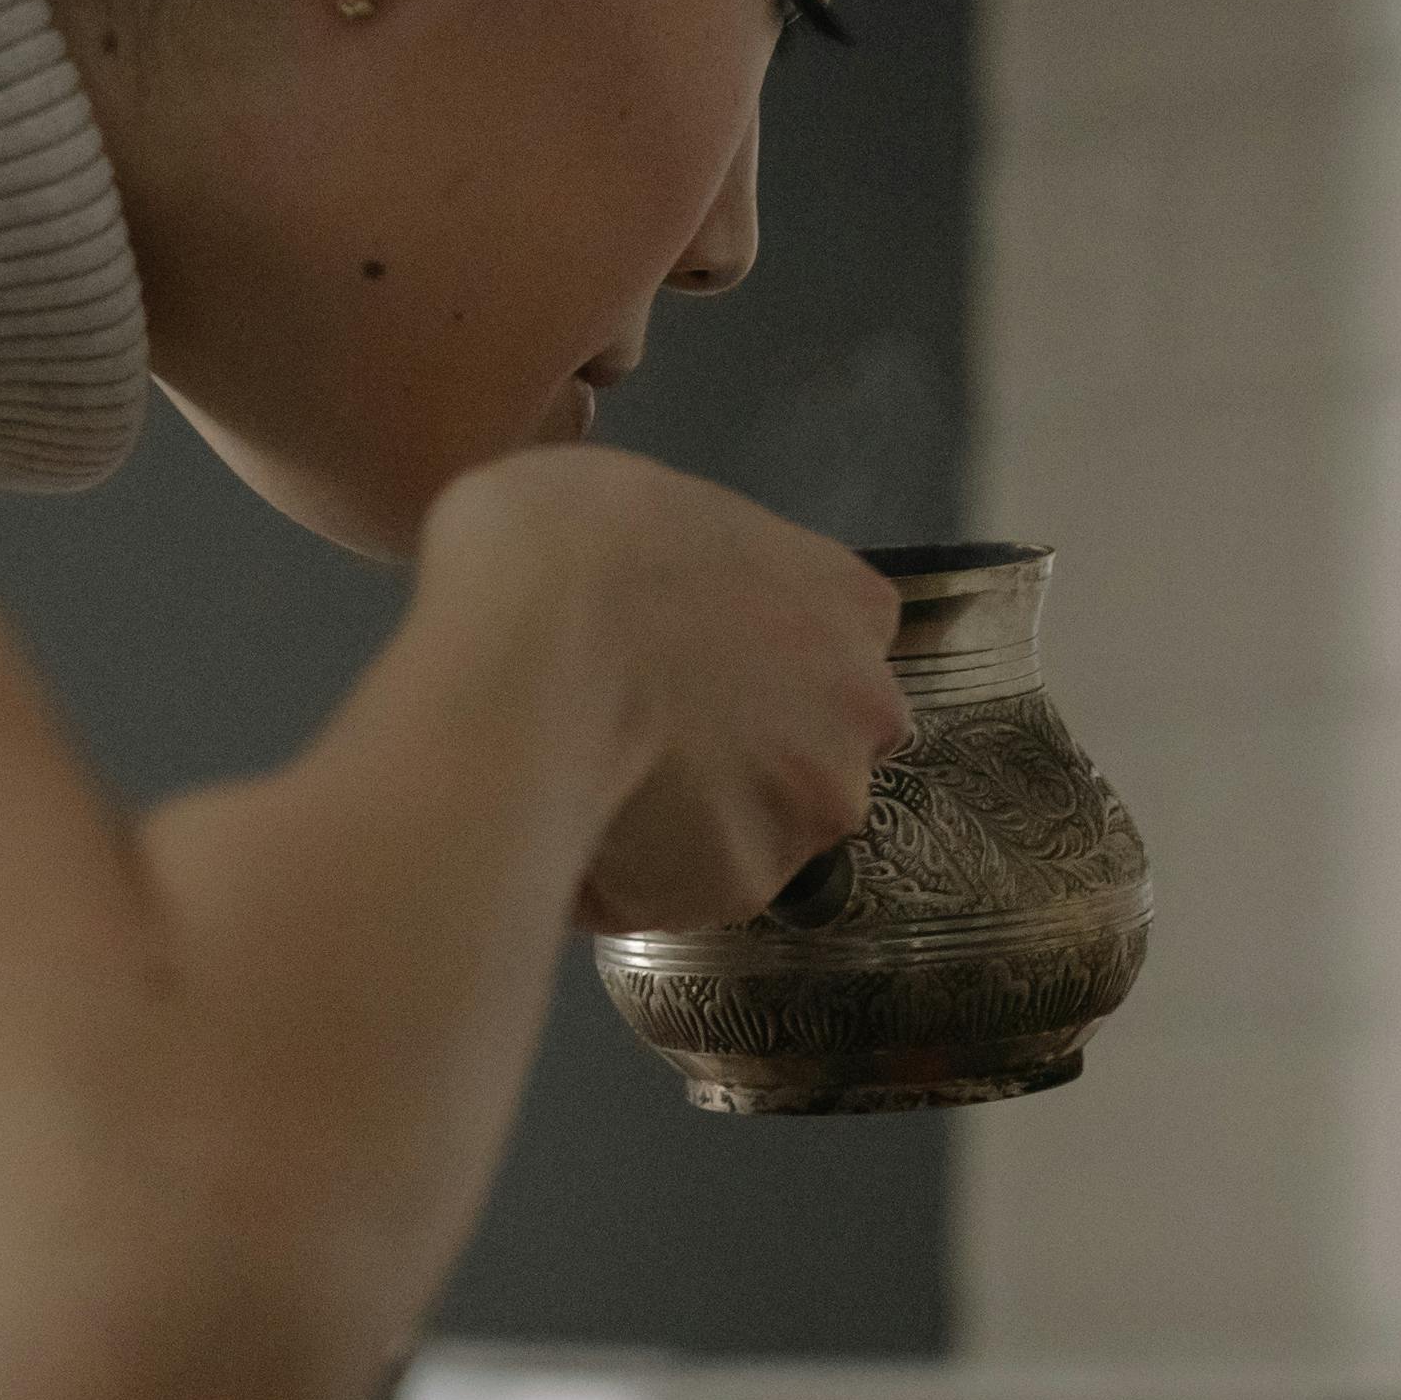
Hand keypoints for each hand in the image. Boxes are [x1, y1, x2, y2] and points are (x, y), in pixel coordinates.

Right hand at [421, 450, 905, 934]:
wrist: (536, 628)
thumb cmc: (572, 534)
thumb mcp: (652, 504)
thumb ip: (692, 571)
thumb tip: (644, 605)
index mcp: (851, 602)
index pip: (830, 660)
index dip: (750, 677)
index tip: (682, 681)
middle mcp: (864, 708)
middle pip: (809, 757)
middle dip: (738, 766)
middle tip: (635, 745)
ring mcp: (814, 803)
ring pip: (750, 836)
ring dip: (684, 833)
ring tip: (584, 796)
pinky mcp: (745, 883)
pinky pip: (675, 895)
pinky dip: (624, 883)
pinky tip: (561, 832)